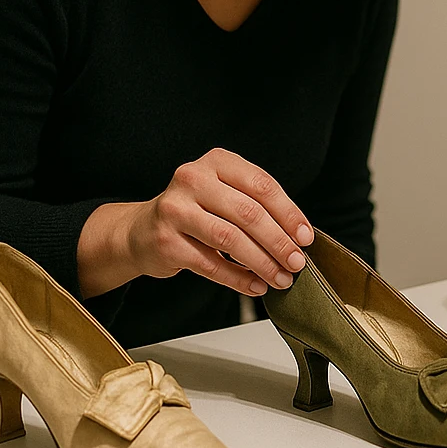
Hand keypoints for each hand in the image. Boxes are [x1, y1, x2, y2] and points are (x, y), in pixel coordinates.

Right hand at [77, 148, 313, 298]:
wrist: (140, 231)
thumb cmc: (195, 212)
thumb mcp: (223, 194)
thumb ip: (256, 206)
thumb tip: (298, 236)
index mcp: (215, 162)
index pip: (262, 186)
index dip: (289, 213)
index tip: (306, 237)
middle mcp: (192, 179)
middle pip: (248, 213)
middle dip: (279, 242)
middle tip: (296, 263)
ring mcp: (175, 210)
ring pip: (230, 240)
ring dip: (262, 263)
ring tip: (280, 278)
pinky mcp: (166, 242)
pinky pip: (211, 265)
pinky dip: (238, 279)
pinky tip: (255, 286)